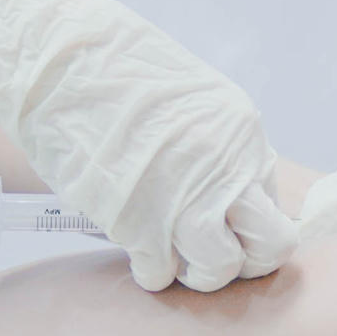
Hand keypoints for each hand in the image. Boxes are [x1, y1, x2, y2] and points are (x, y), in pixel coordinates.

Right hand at [0, 0, 294, 292]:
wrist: (59, 61)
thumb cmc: (115, 74)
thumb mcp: (192, 102)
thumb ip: (217, 149)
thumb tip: (226, 194)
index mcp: (241, 136)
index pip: (277, 208)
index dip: (249, 227)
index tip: (222, 225)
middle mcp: (226, 169)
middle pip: (270, 248)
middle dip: (242, 261)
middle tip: (206, 253)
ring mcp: (184, 199)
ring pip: (220, 270)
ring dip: (196, 275)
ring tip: (169, 255)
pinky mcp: (138, 222)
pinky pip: (161, 274)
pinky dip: (149, 271)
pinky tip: (134, 249)